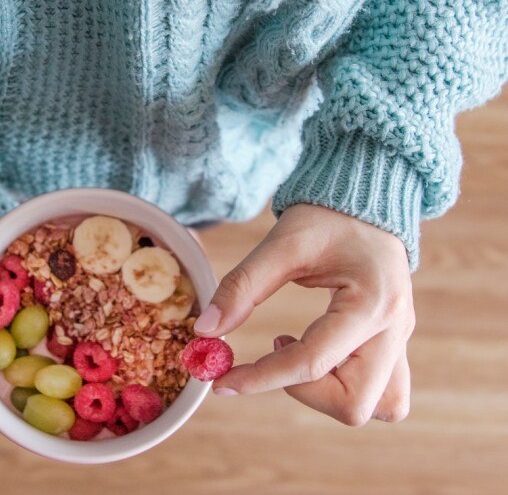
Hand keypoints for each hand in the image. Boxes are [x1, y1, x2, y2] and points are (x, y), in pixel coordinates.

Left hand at [193, 204, 414, 424]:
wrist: (365, 202)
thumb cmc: (326, 219)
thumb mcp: (281, 244)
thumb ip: (242, 286)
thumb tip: (206, 331)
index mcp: (371, 302)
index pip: (311, 363)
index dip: (260, 378)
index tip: (221, 382)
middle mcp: (395, 329)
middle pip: (355, 404)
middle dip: (303, 393)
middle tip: (273, 355)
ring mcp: (401, 340)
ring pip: (380, 406)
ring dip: (331, 396)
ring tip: (300, 353)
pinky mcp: (395, 345)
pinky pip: (384, 394)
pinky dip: (347, 388)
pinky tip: (318, 355)